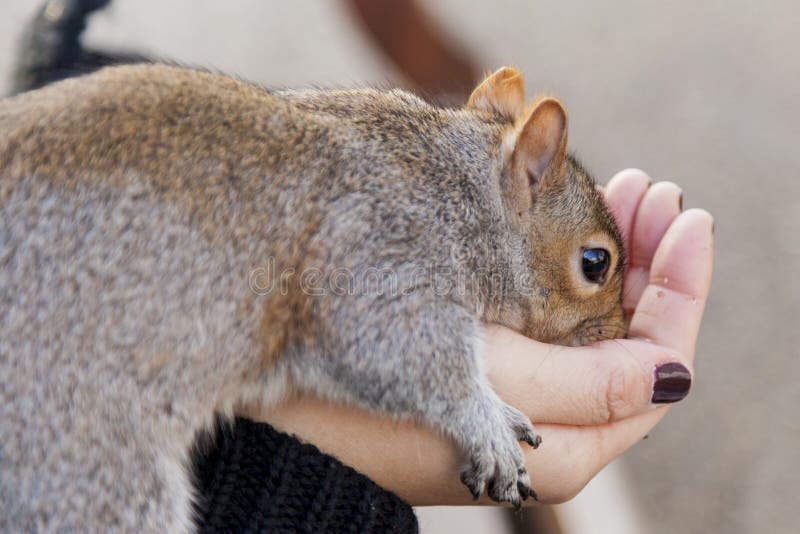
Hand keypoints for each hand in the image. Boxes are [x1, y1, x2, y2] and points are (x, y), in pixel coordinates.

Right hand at [257, 169, 713, 504]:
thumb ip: (599, 382)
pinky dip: (561, 279)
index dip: (681, 287)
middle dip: (646, 265)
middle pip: (629, 342)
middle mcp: (552, 430)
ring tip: (618, 200)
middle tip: (651, 194)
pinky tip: (557, 233)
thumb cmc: (386, 398)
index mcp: (570, 442)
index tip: (687, 218)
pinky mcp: (481, 378)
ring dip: (606, 265)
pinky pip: (547, 328)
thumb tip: (677, 370)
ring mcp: (516, 403)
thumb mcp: (499, 381)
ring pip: (587, 331)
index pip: (659, 360)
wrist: (288, 426)